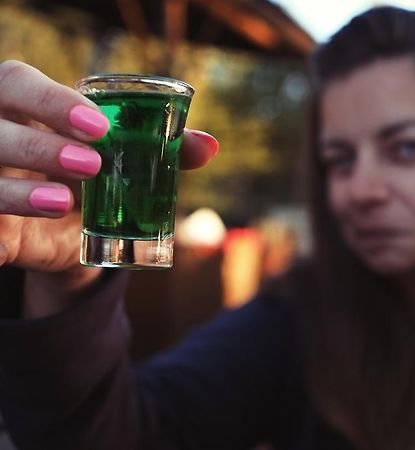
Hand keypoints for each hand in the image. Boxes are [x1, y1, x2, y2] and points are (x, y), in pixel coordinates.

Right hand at [0, 60, 218, 275]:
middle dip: (40, 145)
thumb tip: (211, 147)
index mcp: (30, 110)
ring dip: (20, 192)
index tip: (97, 127)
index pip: (22, 84)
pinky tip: (3, 246)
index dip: (51, 101)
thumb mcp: (125, 160)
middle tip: (92, 164)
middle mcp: (2, 139)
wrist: (75, 229)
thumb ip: (163, 149)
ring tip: (64, 202)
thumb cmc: (98, 180)